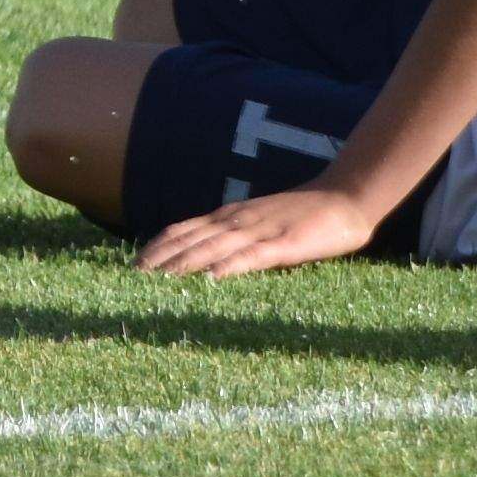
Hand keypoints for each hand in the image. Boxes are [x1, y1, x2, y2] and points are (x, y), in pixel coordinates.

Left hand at [139, 185, 382, 277]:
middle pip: (190, 239)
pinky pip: (252, 257)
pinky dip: (229, 267)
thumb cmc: (303, 214)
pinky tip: (212, 279)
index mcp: (231, 216)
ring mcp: (260, 231)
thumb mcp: (260, 222)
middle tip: (132, 277)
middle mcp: (238, 221)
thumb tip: (210, 260)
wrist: (344, 197)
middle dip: (160, 258)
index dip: (158, 245)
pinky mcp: (284, 244)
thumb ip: (237, 237)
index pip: (184, 229)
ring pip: (213, 248)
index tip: (134, 264)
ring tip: (159, 280)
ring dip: (184, 263)